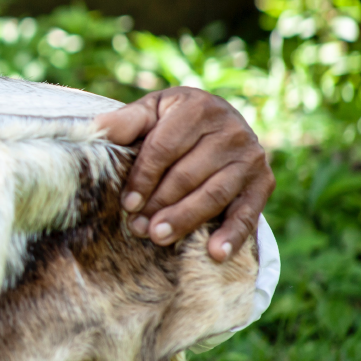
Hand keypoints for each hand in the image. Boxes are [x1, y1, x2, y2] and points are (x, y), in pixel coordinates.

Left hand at [95, 87, 273, 261]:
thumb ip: (127, 120)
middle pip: (188, 174)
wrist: (218, 121)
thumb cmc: (173, 119)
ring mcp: (250, 156)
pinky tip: (216, 253)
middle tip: (137, 227)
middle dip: (160, 203)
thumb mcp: (151, 111)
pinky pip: (248, 212)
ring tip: (159, 238)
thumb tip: (96, 128)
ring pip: (214, 194)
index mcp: (198, 107)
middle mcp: (230, 129)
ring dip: (186, 220)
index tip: (127, 203)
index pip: (165, 147)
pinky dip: (233, 235)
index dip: (144, 177)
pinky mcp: (264, 182)